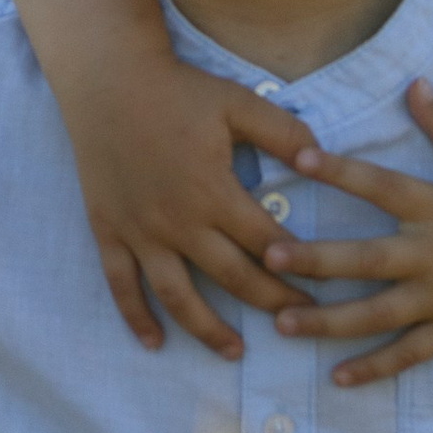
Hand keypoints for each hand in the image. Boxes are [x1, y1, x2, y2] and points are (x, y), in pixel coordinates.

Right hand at [70, 51, 317, 357]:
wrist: (109, 81)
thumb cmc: (178, 90)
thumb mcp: (239, 102)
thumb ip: (283, 132)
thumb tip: (323, 159)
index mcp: (214, 191)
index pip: (267, 244)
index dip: (298, 269)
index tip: (323, 289)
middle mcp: (178, 221)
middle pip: (232, 278)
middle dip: (270, 303)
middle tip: (299, 324)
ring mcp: (140, 232)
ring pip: (178, 296)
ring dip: (207, 329)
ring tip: (234, 352)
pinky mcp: (110, 231)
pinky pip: (121, 286)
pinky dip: (137, 318)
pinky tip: (154, 343)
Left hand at [269, 81, 432, 384]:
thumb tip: (414, 82)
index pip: (383, 185)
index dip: (341, 171)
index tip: (298, 159)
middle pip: (367, 260)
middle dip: (316, 261)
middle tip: (268, 259)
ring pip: (378, 316)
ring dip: (328, 322)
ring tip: (281, 324)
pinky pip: (410, 355)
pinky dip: (375, 369)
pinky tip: (338, 379)